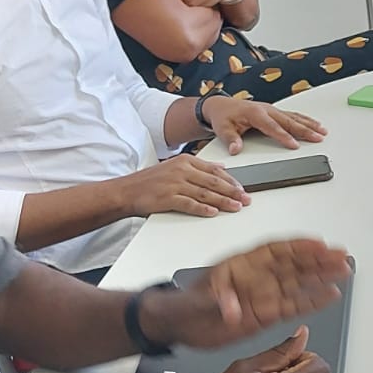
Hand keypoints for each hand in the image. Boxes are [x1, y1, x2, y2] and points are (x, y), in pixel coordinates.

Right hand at [113, 154, 249, 218]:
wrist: (126, 191)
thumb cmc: (150, 181)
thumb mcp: (175, 167)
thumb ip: (198, 167)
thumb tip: (220, 167)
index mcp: (185, 161)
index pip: (215, 170)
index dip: (232, 180)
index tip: (243, 188)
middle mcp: (181, 170)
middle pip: (213, 182)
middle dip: (233, 192)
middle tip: (246, 199)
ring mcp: (174, 184)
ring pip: (205, 193)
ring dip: (223, 201)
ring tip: (236, 207)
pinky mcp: (167, 198)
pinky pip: (189, 204)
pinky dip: (203, 208)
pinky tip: (213, 212)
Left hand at [151, 238, 353, 347]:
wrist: (179, 325)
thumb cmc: (185, 305)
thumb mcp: (196, 300)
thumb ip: (218, 301)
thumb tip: (233, 309)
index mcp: (242, 265)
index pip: (276, 251)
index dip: (298, 247)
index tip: (318, 244)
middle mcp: (257, 277)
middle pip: (293, 265)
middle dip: (318, 259)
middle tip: (340, 255)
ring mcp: (263, 295)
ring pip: (298, 283)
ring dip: (321, 277)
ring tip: (343, 271)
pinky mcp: (266, 314)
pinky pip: (293, 304)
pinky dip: (312, 300)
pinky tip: (329, 295)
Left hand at [201, 97, 325, 155]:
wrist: (221, 106)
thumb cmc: (223, 117)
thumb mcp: (223, 129)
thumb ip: (231, 139)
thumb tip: (236, 148)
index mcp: (255, 114)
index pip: (273, 127)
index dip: (284, 136)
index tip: (295, 145)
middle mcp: (266, 110)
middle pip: (289, 121)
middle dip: (305, 130)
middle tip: (318, 137)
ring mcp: (272, 109)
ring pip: (294, 117)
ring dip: (309, 124)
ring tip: (322, 131)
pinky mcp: (275, 111)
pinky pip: (293, 115)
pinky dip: (305, 120)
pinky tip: (314, 124)